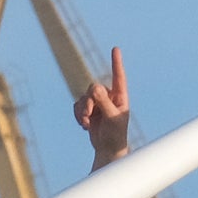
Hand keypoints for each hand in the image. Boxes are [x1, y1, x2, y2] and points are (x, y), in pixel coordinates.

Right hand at [74, 46, 129, 168]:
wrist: (107, 148)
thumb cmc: (116, 135)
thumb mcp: (112, 118)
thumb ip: (104, 102)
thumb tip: (95, 88)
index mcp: (120, 97)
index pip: (118, 77)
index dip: (116, 63)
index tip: (115, 49)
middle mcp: (109, 97)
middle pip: (93, 88)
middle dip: (88, 103)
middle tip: (89, 117)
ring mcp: (97, 103)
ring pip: (83, 98)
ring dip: (82, 112)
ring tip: (87, 124)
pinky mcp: (88, 110)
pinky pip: (77, 106)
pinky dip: (78, 116)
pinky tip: (84, 125)